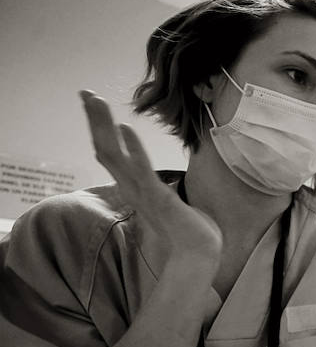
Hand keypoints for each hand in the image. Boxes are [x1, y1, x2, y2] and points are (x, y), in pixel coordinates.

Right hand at [79, 91, 221, 266]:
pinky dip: (133, 149)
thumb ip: (164, 191)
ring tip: (95, 100)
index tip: (94, 105)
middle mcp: (132, 188)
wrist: (199, 254)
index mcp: (136, 187)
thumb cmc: (190, 231)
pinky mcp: (157, 198)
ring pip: (114, 154)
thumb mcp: (172, 202)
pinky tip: (126, 128)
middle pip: (105, 148)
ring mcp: (142, 193)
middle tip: (85, 92)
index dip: (101, 129)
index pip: (111, 153)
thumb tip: (167, 183)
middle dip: (95, 120)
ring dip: (104, 126)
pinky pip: (141, 170)